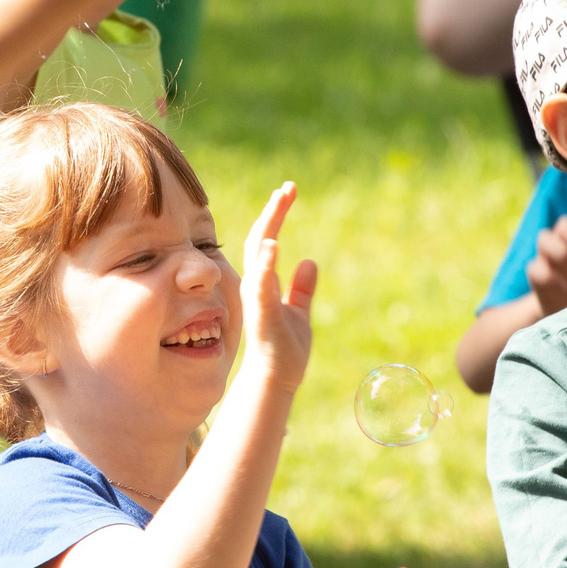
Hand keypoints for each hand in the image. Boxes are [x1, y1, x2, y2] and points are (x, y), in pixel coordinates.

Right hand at [240, 181, 316, 389]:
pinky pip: (262, 285)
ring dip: (268, 228)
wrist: (277, 380)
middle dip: (273, 212)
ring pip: (258, 257)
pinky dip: (266, 263)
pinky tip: (274, 244)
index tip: (288, 191)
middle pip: (260, 239)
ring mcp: (257, 298)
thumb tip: (310, 261)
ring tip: (279, 202)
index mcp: (264, 283)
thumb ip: (302, 289)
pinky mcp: (262, 313)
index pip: (266, 240)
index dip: (275, 214)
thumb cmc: (285, 350)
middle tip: (288, 187)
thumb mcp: (299, 313)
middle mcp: (256, 285)